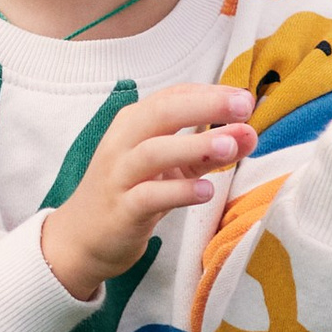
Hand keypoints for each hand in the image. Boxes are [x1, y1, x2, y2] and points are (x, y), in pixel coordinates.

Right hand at [41, 83, 256, 299]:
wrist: (82, 238)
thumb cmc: (130, 193)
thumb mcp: (171, 168)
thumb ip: (207, 152)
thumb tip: (248, 134)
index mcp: (133, 124)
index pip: (172, 96)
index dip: (209, 93)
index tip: (244, 98)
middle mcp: (123, 143)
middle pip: (162, 113)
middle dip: (205, 106)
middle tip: (243, 106)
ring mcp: (119, 176)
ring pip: (154, 152)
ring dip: (194, 146)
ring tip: (230, 145)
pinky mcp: (121, 210)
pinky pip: (149, 196)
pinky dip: (179, 191)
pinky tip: (206, 191)